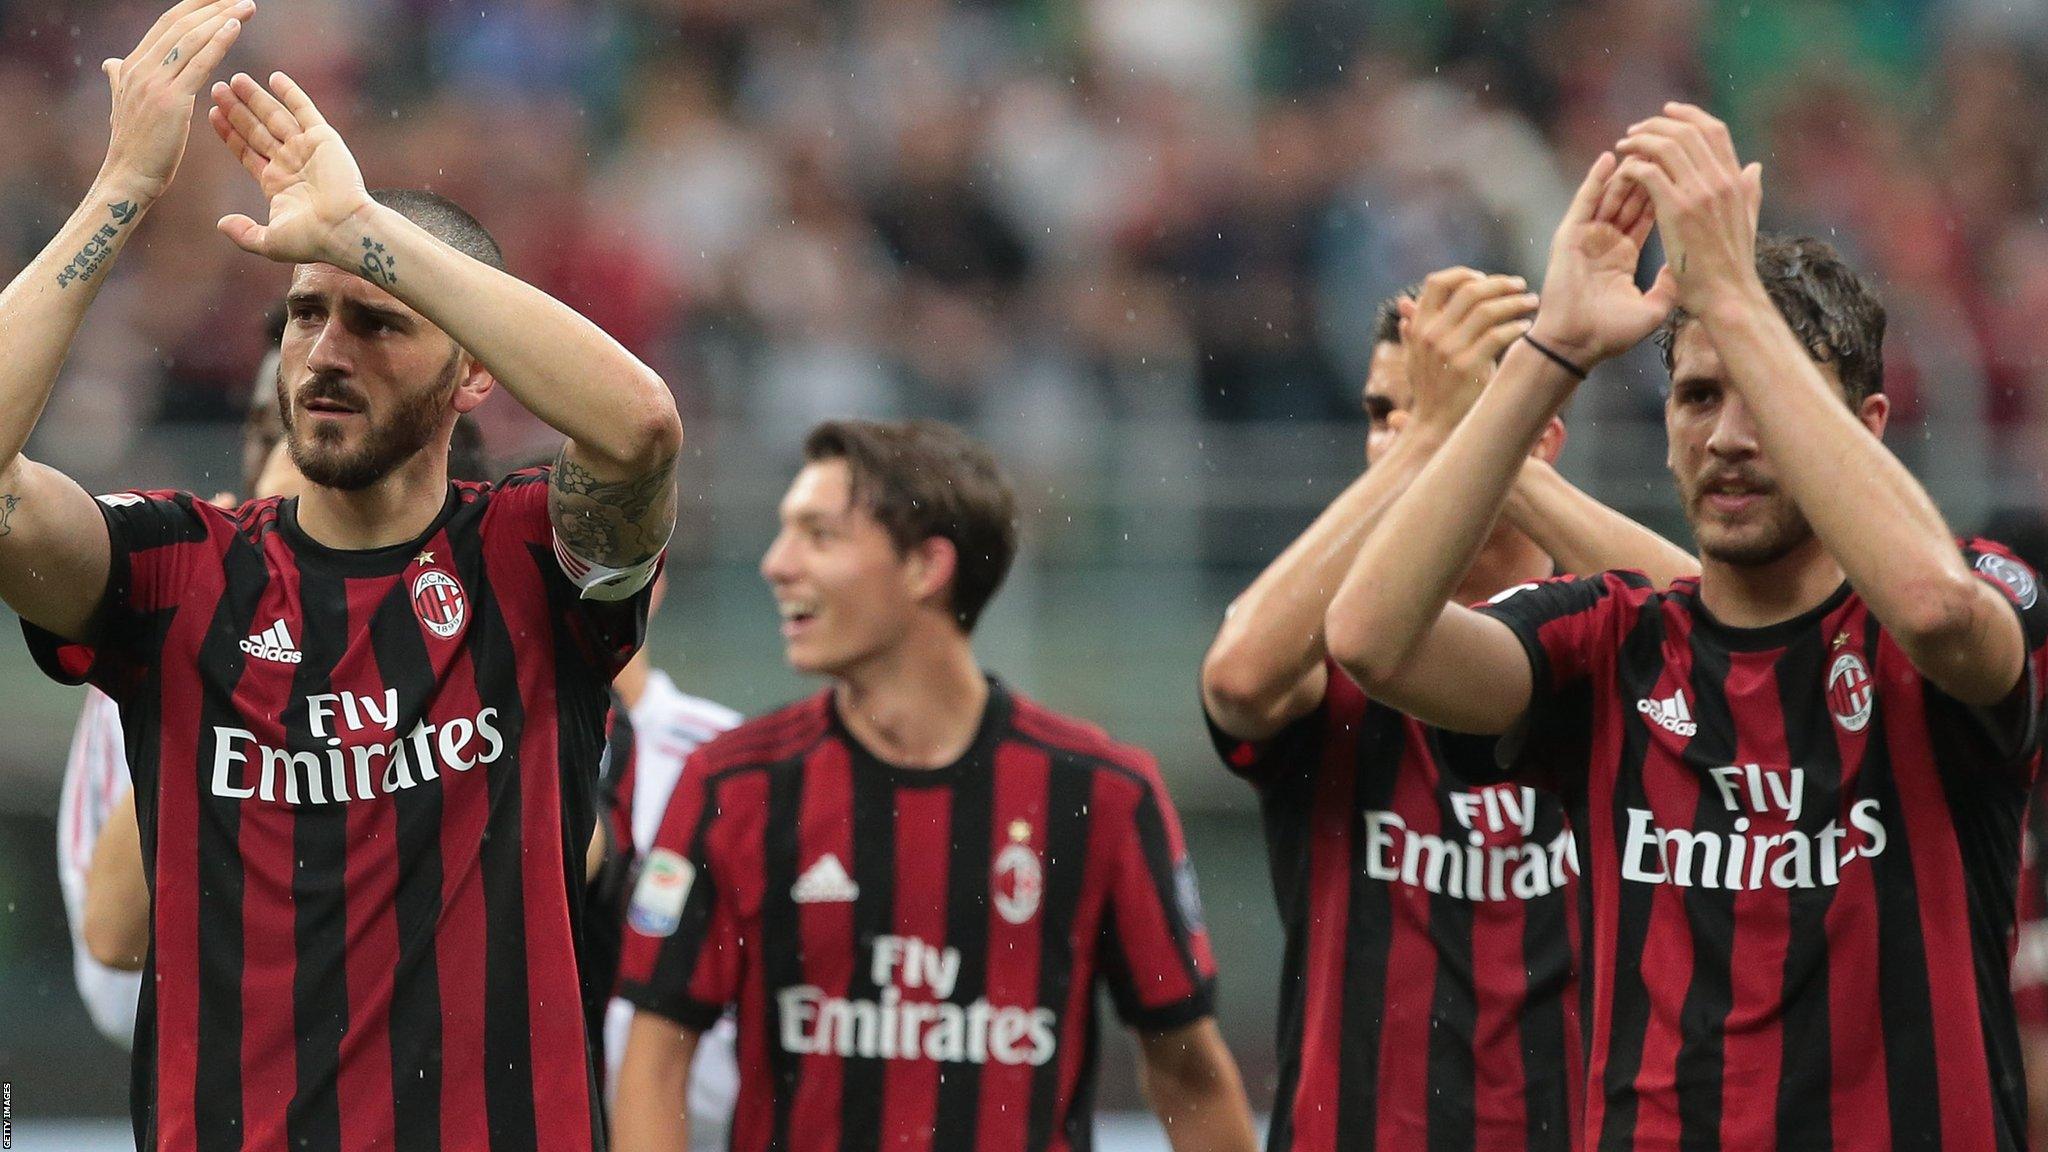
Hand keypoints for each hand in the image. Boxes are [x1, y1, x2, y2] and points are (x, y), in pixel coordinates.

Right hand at [99, 0, 252, 200]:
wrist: (128, 176)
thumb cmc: (134, 146)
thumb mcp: (123, 104)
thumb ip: (120, 79)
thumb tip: (112, 63)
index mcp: (131, 65)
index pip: (166, 25)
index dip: (192, 7)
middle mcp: (140, 67)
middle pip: (180, 24)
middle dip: (210, 5)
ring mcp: (154, 81)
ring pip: (191, 38)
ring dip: (220, 17)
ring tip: (245, 5)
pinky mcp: (171, 99)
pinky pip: (199, 62)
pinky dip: (217, 41)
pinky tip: (234, 26)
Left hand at [208, 72, 374, 267]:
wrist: (344, 229)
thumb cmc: (311, 240)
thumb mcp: (270, 242)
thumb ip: (244, 233)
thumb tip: (221, 223)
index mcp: (277, 183)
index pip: (246, 151)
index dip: (229, 133)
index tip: (212, 114)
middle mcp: (290, 163)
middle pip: (257, 130)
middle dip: (237, 110)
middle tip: (218, 89)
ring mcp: (307, 149)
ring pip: (275, 117)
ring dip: (256, 98)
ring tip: (235, 79)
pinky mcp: (324, 139)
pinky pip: (304, 110)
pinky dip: (291, 93)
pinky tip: (274, 77)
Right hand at [1401, 267, 1537, 435]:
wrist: (1434, 426)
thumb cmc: (1429, 389)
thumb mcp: (1414, 356)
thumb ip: (1412, 329)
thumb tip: (1404, 303)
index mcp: (1418, 327)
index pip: (1437, 282)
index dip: (1464, 274)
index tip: (1484, 278)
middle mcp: (1432, 335)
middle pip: (1469, 290)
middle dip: (1500, 283)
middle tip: (1520, 286)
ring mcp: (1450, 351)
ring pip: (1488, 310)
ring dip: (1515, 302)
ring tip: (1531, 303)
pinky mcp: (1469, 367)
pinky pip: (1498, 335)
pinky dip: (1516, 326)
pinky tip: (1526, 327)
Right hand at [1524, 151, 1676, 367]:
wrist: (1576, 345)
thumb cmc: (1610, 334)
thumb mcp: (1654, 308)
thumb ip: (1670, 283)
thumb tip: (1687, 263)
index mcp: (1623, 256)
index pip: (1648, 214)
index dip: (1665, 190)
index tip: (1684, 169)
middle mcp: (1605, 242)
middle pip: (1631, 198)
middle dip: (1650, 172)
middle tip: (1666, 148)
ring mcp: (1586, 237)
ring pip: (1611, 195)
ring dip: (1628, 171)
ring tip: (1645, 146)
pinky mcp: (1569, 236)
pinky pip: (1585, 202)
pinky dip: (1596, 180)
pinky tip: (1609, 158)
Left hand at [1613, 103, 1764, 315]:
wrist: (1728, 296)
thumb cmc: (1733, 266)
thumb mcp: (1747, 221)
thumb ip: (1749, 192)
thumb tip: (1754, 167)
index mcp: (1735, 180)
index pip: (1713, 131)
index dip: (1689, 115)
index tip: (1667, 112)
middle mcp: (1721, 180)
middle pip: (1688, 131)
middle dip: (1657, 123)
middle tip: (1635, 129)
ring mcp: (1700, 193)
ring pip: (1666, 146)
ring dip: (1641, 140)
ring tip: (1624, 145)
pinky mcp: (1677, 210)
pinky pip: (1650, 172)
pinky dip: (1634, 165)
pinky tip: (1623, 171)